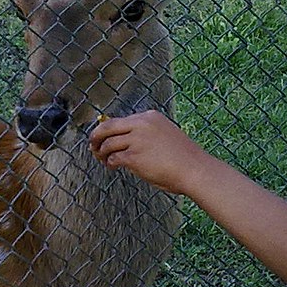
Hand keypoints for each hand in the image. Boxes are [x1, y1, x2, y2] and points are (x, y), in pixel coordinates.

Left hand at [88, 110, 214, 194]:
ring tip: (103, 160)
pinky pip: (113, 158)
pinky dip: (109, 163)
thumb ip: (145, 134)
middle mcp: (141, 125)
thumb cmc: (183, 157)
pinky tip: (113, 167)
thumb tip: (125, 141)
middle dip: (96, 136)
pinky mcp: (133, 156)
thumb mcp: (164, 134)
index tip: (104, 137)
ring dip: (101, 153)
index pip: (121, 120)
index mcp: (149, 117)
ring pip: (108, 144)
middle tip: (92, 145)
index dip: (109, 130)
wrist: (195, 169)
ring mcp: (136, 140)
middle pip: (107, 126)